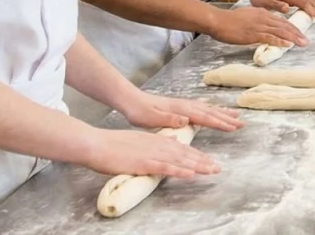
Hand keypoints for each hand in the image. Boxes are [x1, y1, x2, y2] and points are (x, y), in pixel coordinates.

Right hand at [81, 127, 219, 178]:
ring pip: (179, 160)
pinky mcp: (144, 162)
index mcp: (157, 140)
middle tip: (218, 168)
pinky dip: (179, 170)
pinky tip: (190, 174)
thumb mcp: (140, 139)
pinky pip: (165, 167)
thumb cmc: (114, 144)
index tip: (209, 161)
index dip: (197, 155)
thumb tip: (174, 139)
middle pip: (185, 154)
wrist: (97, 144)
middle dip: (203, 161)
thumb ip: (158, 140)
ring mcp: (152, 153)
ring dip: (197, 166)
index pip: (182, 148)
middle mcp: (158, 145)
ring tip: (211, 170)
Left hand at [119, 89, 242, 132]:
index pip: (205, 117)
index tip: (234, 127)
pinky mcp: (178, 106)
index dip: (220, 123)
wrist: (130, 100)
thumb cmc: (139, 111)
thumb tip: (187, 118)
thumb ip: (170, 119)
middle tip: (242, 123)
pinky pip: (199, 107)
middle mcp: (185, 106)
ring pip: (207, 108)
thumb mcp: (151, 118)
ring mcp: (182, 105)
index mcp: (181, 110)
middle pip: (210, 112)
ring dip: (221, 112)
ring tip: (234, 114)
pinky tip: (211, 106)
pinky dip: (209, 107)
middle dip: (227, 118)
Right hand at [208, 6, 308, 47]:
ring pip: (281, 31)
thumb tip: (266, 27)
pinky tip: (288, 45)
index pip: (282, 21)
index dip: (292, 28)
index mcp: (263, 13)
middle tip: (306, 40)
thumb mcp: (248, 16)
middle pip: (285, 25)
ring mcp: (259, 25)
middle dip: (297, 33)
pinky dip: (280, 41)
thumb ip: (259, 20)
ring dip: (293, 38)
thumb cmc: (230, 20)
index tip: (300, 33)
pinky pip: (270, 37)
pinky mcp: (253, 34)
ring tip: (303, 43)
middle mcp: (264, 18)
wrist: (218, 20)